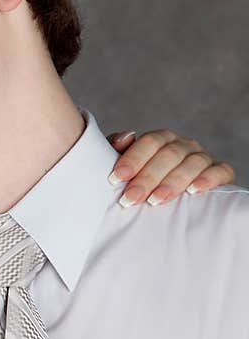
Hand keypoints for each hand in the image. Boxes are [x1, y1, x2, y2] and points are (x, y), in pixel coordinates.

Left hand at [107, 130, 235, 206]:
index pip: (149, 142)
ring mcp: (203, 157)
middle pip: (168, 155)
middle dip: (147, 178)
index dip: (133, 159)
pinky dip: (208, 179)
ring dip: (172, 182)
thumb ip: (118, 149)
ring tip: (156, 200)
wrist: (164, 197)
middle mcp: (183, 145)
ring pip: (192, 164)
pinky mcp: (221, 172)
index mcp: (161, 139)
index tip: (117, 178)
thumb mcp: (126, 166)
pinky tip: (193, 191)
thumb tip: (125, 137)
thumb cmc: (140, 180)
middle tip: (131, 198)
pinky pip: (220, 171)